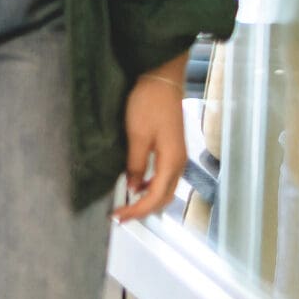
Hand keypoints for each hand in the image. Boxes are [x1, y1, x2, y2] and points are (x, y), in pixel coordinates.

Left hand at [117, 60, 189, 222]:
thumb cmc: (148, 105)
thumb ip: (135, 164)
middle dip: (143, 210)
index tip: (119, 217)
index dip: (137, 210)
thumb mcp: (137, 135)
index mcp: (172, 162)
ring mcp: (178, 157)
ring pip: (166, 189)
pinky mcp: (172, 149)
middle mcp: (179, 163)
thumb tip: (133, 188)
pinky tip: (137, 184)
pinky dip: (151, 187)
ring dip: (148, 200)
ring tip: (128, 204)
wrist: (161, 81)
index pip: (156, 197)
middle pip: (164, 198)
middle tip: (121, 216)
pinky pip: (164, 177)